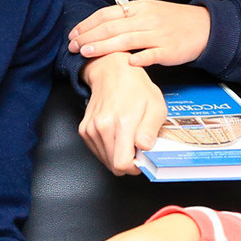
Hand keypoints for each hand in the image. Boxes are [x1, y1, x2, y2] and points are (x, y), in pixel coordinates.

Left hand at [69, 0, 210, 67]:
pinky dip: (139, 58)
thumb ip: (126, 18)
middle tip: (73, 46)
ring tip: (87, 53)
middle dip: (89, 37)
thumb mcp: (149, 12)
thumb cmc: (174, 21)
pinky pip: (152, 54)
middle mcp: (146, 19)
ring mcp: (158, 35)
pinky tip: (126, 64)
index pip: (107, 14)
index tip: (74, 34)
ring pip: (126, 39)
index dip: (88, 24)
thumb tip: (101, 26)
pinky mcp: (169, 50)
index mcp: (139, 8)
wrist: (204, 27)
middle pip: (112, 27)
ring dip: (104, 47)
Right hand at [78, 54, 167, 174]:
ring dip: (117, 154)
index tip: (141, 159)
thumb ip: (151, 130)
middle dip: (127, 162)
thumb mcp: (156, 106)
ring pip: (105, 159)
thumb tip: (145, 148)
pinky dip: (108, 148)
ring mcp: (91, 129)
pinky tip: (116, 135)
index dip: (133, 167)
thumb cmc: (136, 88)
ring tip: (127, 137)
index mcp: (122, 123)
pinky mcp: (84, 130)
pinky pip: (98, 151)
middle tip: (137, 147)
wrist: (112, 72)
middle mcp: (103, 127)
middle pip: (113, 165)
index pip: (122, 164)